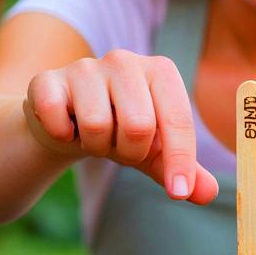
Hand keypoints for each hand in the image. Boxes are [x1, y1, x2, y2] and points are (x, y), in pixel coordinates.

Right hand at [24, 50, 218, 203]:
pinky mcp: (48, 79)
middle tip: (119, 146)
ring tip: (95, 135)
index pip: (177, 119)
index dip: (179, 161)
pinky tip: (66, 128)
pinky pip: (57, 117)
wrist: (66, 121)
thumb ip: (183, 169)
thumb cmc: (120, 131)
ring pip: (97, 125)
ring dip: (96, 146)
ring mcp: (85, 67)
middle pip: (138, 126)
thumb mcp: (155, 151)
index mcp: (160, 71)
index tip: (178, 192)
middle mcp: (125, 61)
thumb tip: (207, 194)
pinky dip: (62, 135)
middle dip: (129, 152)